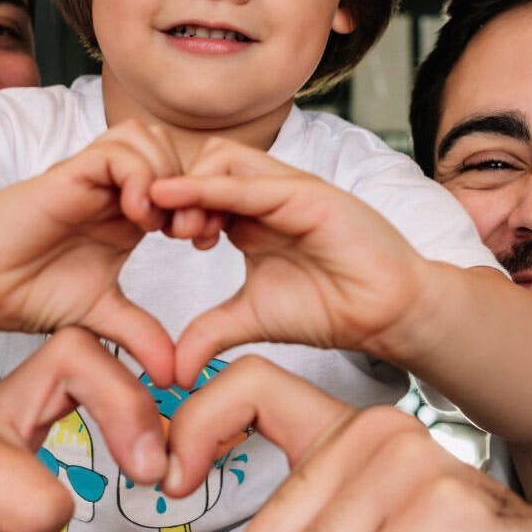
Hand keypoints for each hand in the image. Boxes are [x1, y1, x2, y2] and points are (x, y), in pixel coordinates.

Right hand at [0, 121, 202, 385]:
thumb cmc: (27, 292)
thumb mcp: (99, 316)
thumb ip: (139, 334)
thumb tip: (175, 378)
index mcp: (127, 215)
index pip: (182, 182)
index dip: (204, 203)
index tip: (205, 244)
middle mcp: (111, 190)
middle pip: (172, 148)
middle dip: (193, 185)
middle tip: (189, 233)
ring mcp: (89, 178)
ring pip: (147, 137)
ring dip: (166, 175)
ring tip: (159, 225)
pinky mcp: (66, 174)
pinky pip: (117, 151)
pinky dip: (138, 175)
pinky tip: (135, 215)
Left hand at [148, 140, 431, 384]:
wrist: (386, 314)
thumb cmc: (330, 308)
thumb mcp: (252, 319)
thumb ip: (211, 332)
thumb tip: (174, 372)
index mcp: (250, 218)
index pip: (196, 190)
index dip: (166, 207)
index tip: (144, 236)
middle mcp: (266, 196)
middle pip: (201, 163)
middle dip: (172, 192)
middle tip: (157, 230)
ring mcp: (287, 190)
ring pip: (222, 159)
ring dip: (188, 187)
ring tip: (175, 228)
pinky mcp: (306, 194)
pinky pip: (249, 182)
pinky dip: (209, 187)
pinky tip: (178, 200)